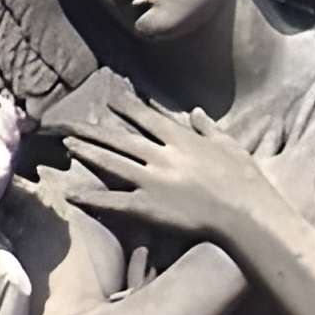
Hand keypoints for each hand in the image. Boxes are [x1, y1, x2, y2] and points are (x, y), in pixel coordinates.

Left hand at [60, 98, 275, 241]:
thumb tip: (195, 111)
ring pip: (110, 163)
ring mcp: (151, 181)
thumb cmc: (244, 180)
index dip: (127, 108)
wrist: (246, 213)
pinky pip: (112, 201)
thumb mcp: (230, 145)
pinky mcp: (147, 207)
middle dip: (92, 129)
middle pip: (119, 139)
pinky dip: (90, 197)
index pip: (147, 118)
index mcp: (181, 139)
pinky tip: (71, 193)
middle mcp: (161, 156)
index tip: (111, 101)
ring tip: (67, 145)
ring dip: (87, 153)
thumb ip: (208, 127)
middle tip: (69, 123)